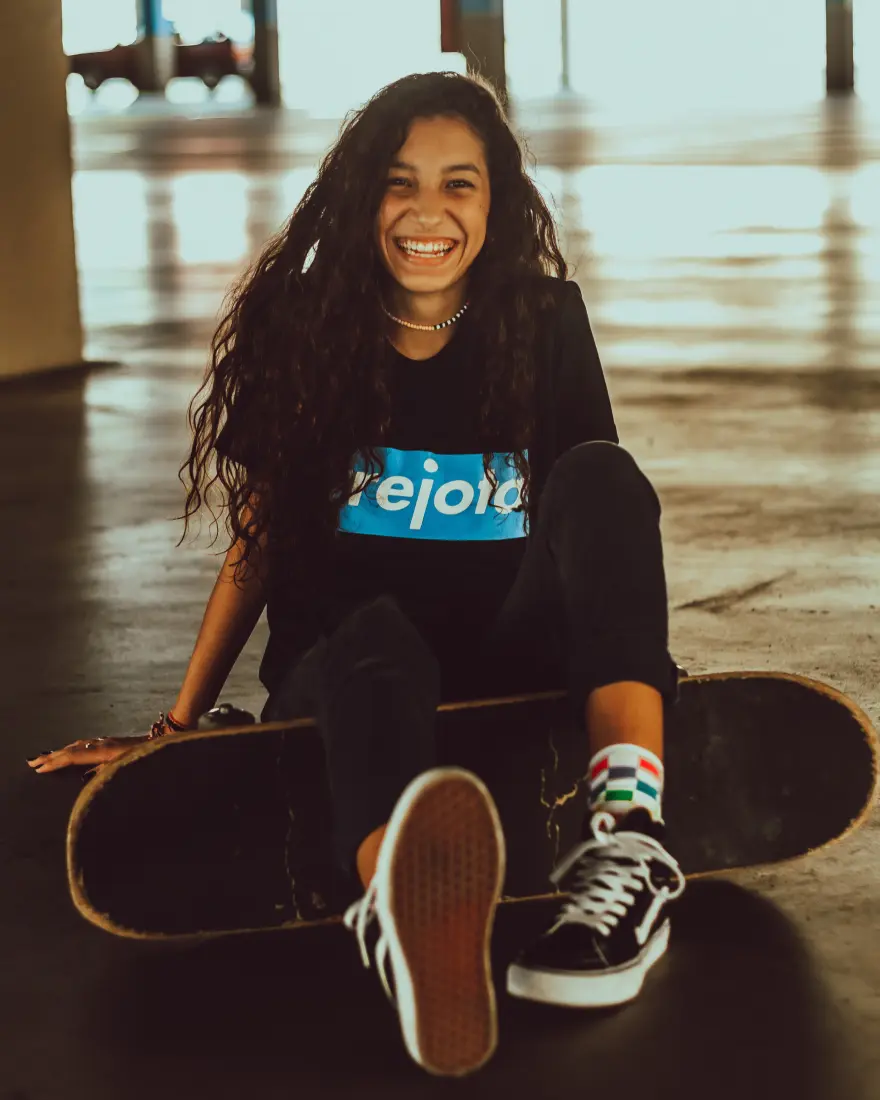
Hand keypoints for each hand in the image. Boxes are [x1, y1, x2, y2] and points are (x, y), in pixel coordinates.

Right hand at [27, 734, 153, 778]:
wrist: (163, 738)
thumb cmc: (148, 756)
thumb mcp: (127, 766)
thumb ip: (107, 771)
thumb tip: (85, 777)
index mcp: (104, 751)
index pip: (73, 756)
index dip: (55, 762)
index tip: (39, 768)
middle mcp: (102, 743)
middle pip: (71, 749)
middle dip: (52, 756)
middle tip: (33, 762)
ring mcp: (106, 741)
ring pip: (78, 745)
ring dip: (61, 751)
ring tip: (46, 758)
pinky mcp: (110, 742)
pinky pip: (86, 744)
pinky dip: (73, 748)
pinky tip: (70, 751)